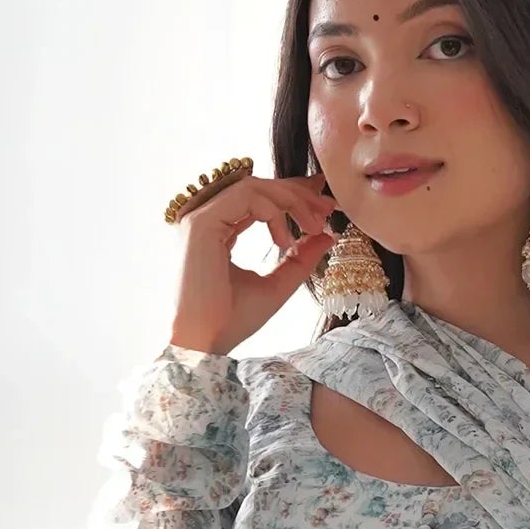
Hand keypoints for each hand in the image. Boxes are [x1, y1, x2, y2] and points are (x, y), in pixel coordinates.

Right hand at [167, 167, 338, 360]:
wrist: (206, 343)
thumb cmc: (232, 321)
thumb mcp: (278, 284)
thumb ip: (300, 259)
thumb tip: (328, 235)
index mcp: (219, 230)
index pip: (257, 199)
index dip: (292, 194)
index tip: (323, 203)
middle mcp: (207, 218)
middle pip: (258, 185)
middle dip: (298, 193)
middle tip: (327, 208)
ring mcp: (201, 218)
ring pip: (254, 186)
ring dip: (291, 201)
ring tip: (312, 228)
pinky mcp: (202, 223)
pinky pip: (246, 196)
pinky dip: (274, 211)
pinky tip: (285, 241)